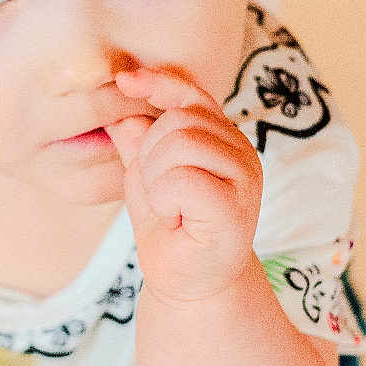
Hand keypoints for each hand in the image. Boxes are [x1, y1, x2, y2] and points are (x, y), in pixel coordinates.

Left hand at [105, 65, 262, 305]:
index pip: (192, 95)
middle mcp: (241, 151)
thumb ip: (138, 143)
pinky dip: (166, 199)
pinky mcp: (237, 205)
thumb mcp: (145, 178)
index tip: (124, 81)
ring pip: (182, 143)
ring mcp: (245, 177)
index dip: (159, 83)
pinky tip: (178, 219)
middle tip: (160, 194)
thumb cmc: (172, 231)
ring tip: (170, 207)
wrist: (189, 285)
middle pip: (180, 119)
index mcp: (222, 139)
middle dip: (151, 155)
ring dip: (157, 179)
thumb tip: (121, 109)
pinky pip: (183, 179)